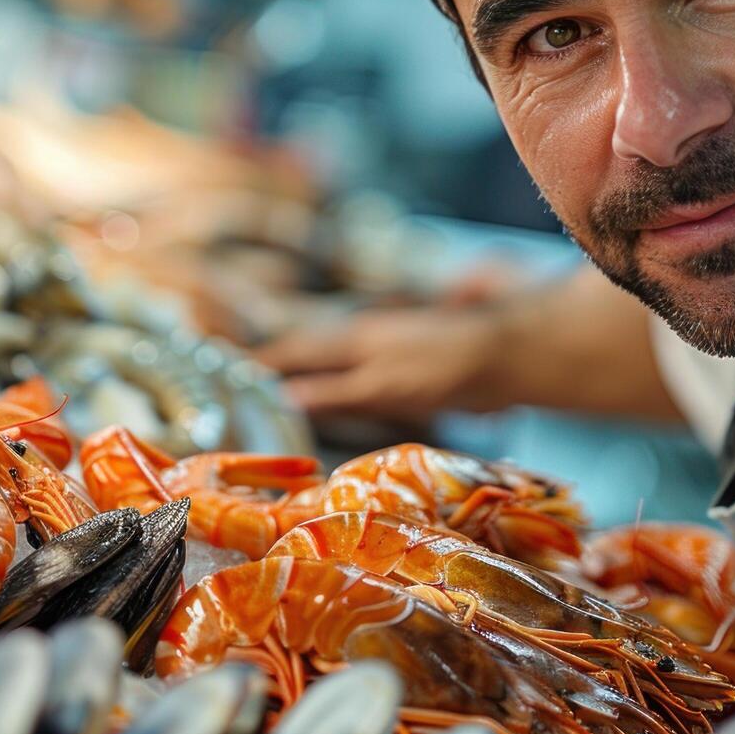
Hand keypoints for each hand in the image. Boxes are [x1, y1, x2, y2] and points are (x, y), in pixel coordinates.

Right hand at [254, 305, 506, 419]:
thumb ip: (333, 392)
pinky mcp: (409, 362)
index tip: (225, 370)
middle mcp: (365, 337)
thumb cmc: (445, 368)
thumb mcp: (381, 386)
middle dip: (276, 362)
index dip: (261, 362)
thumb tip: (283, 396)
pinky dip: (336, 377)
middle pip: (309, 349)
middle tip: (242, 377)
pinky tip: (340, 389)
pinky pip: (357, 367)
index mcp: (351, 339)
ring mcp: (388, 346)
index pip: (293, 351)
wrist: (508, 353)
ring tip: (279, 384)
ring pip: (333, 355)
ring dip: (304, 367)